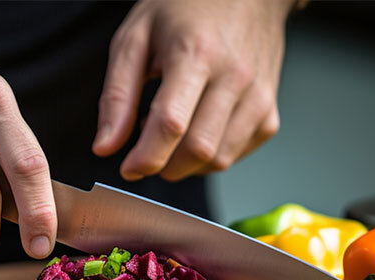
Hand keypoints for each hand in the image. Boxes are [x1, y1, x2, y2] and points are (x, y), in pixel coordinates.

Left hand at [93, 0, 291, 180]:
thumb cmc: (185, 11)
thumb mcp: (135, 40)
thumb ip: (116, 97)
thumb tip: (105, 147)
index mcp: (196, 53)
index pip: (171, 123)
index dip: (145, 157)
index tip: (128, 168)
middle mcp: (234, 76)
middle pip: (197, 149)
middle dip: (163, 165)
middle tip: (148, 147)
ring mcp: (258, 96)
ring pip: (218, 160)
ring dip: (186, 163)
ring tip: (172, 131)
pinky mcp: (269, 113)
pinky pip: (235, 155)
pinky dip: (209, 156)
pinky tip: (197, 130)